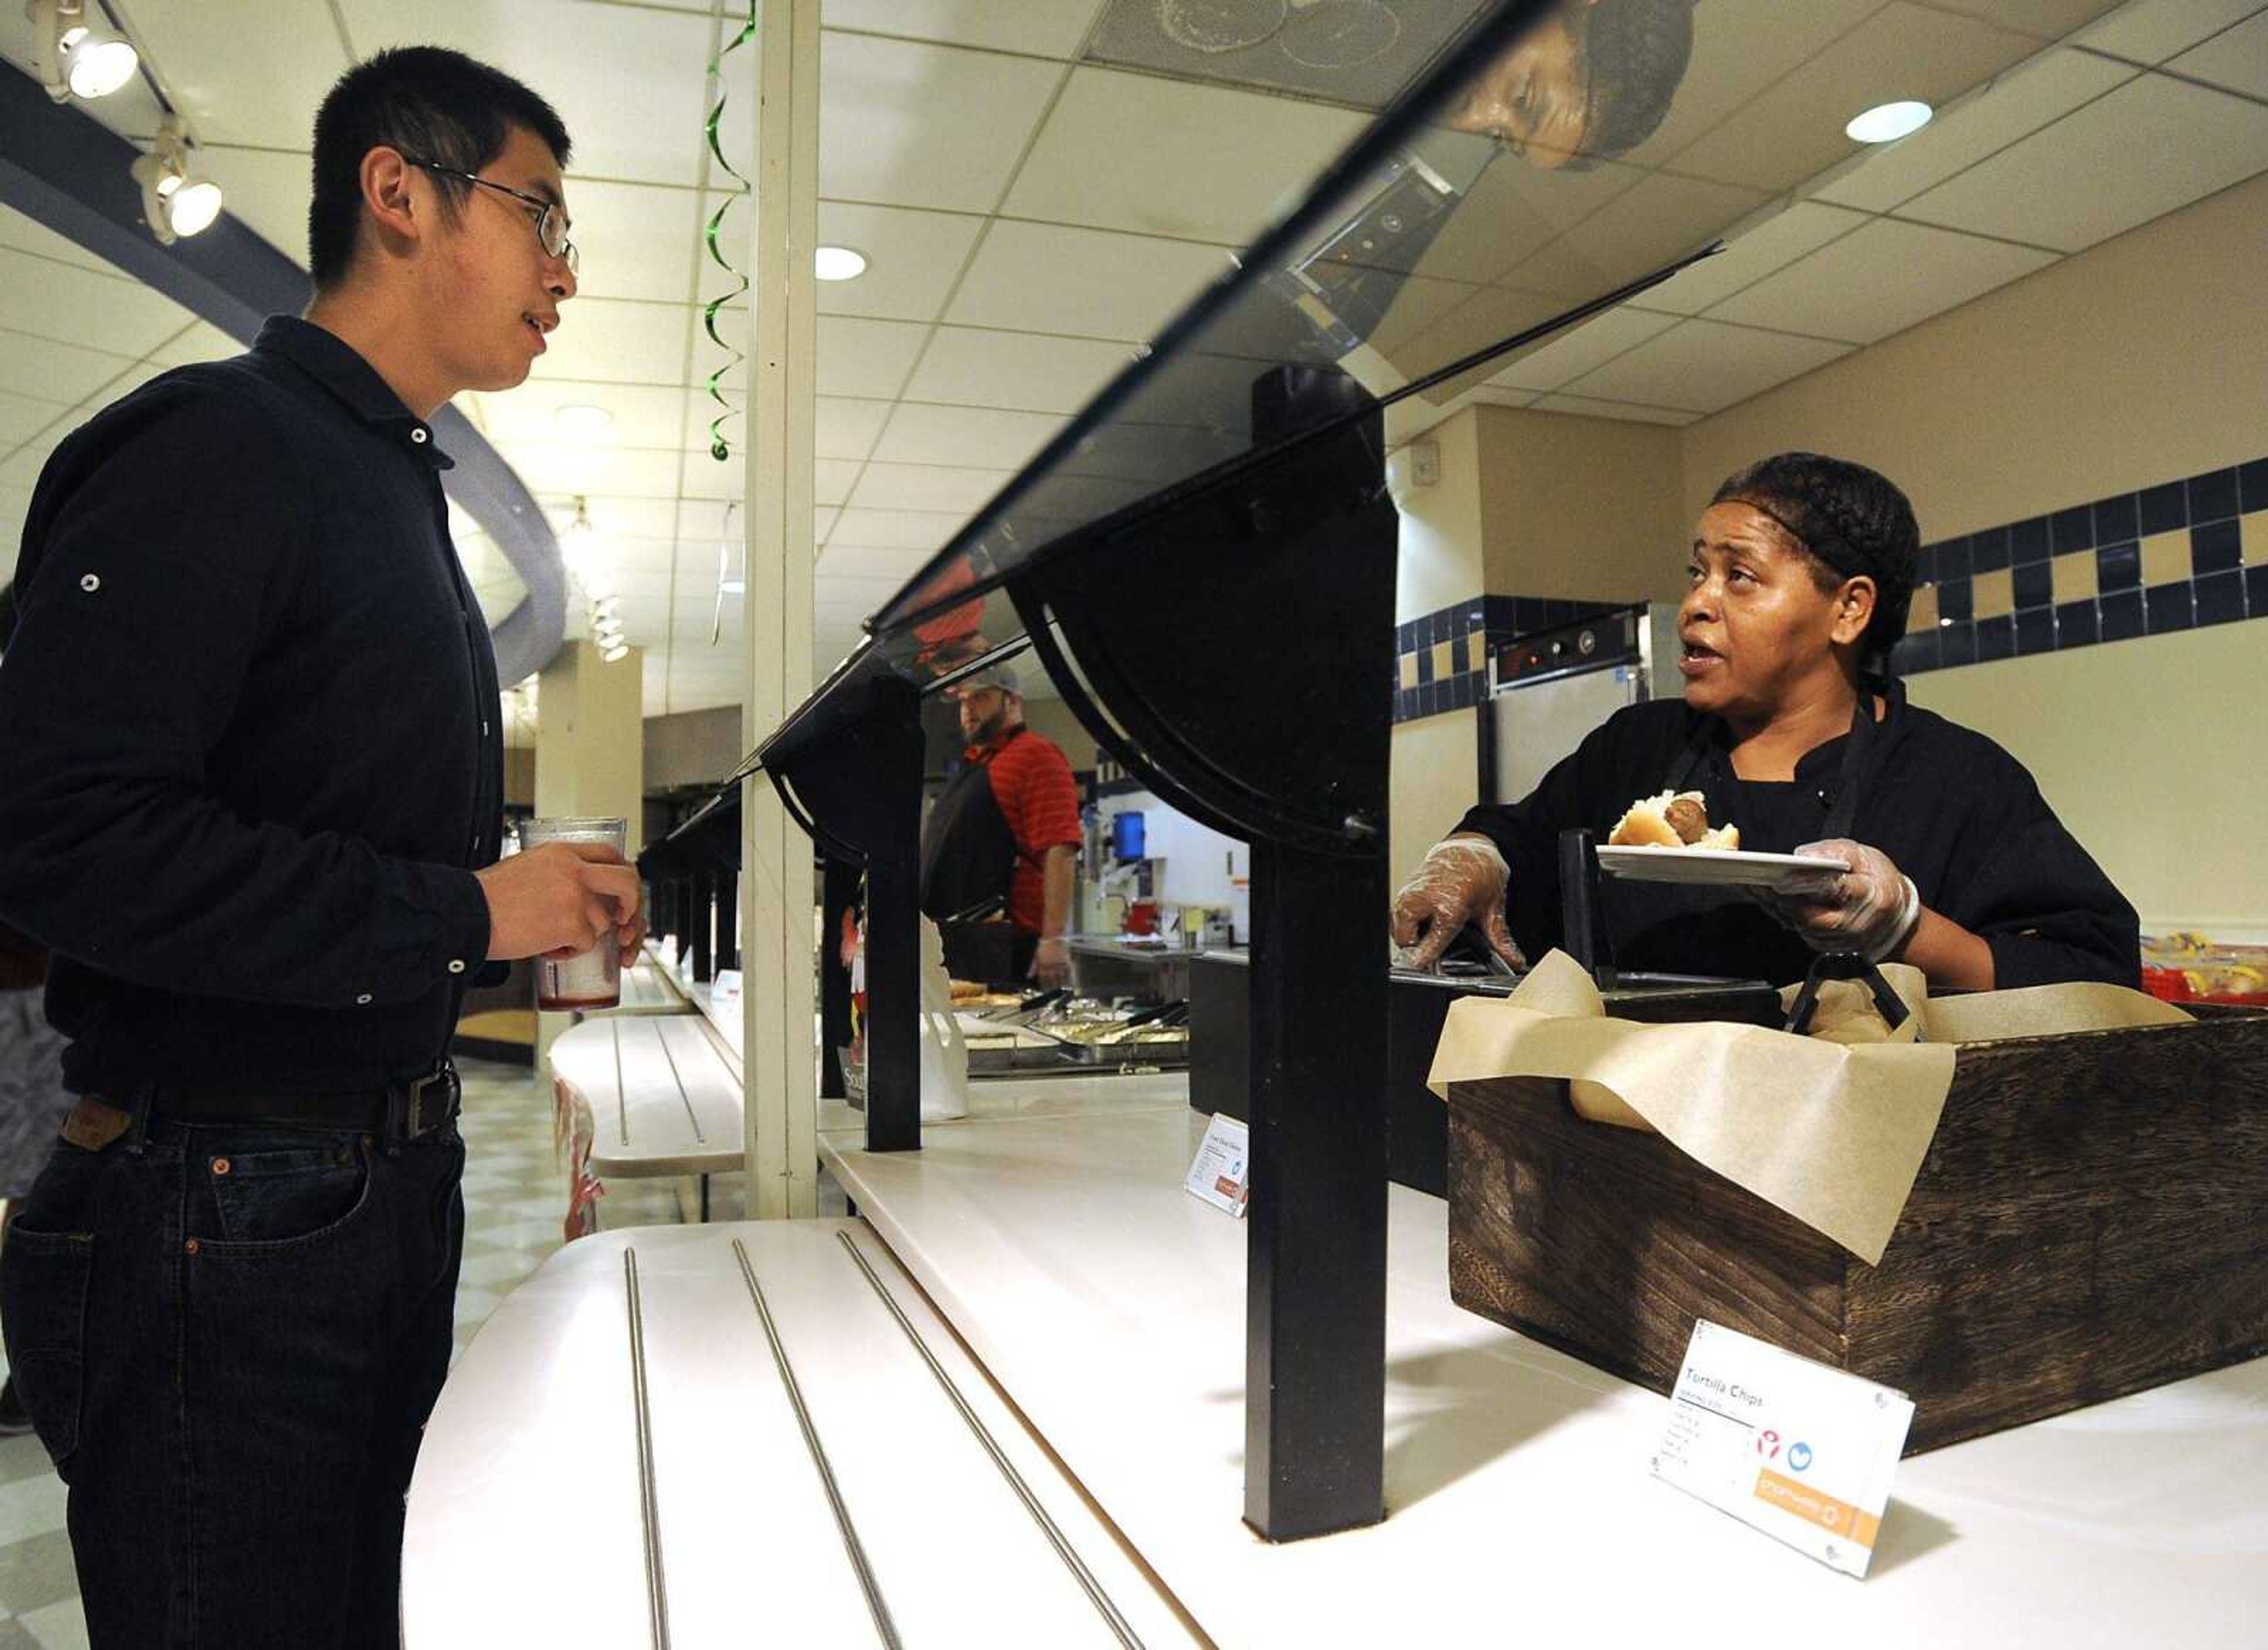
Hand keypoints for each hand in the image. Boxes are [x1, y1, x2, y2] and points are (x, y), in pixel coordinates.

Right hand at [477, 842, 644, 961]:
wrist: (467, 914)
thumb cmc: (489, 897)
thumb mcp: (528, 867)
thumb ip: (559, 872)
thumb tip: (582, 892)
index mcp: (563, 852)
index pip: (610, 854)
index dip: (622, 876)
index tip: (620, 895)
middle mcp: (575, 869)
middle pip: (627, 881)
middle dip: (634, 906)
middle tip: (622, 924)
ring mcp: (576, 896)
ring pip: (604, 921)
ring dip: (583, 936)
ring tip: (550, 938)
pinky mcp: (572, 922)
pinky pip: (586, 944)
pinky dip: (568, 952)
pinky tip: (545, 948)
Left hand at [1031, 936, 1070, 989]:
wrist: (1053, 937)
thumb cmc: (1044, 946)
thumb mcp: (1036, 956)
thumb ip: (1033, 967)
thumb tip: (1028, 976)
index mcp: (1042, 965)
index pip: (1043, 979)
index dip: (1044, 986)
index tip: (1045, 991)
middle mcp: (1050, 966)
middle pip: (1051, 980)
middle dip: (1052, 987)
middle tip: (1053, 993)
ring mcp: (1058, 964)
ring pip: (1060, 977)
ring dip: (1060, 984)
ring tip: (1061, 990)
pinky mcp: (1065, 961)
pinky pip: (1067, 972)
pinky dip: (1068, 978)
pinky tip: (1068, 983)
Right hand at [1390, 836, 1521, 969]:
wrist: (1468, 849)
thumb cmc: (1480, 873)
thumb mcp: (1493, 908)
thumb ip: (1500, 939)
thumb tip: (1515, 960)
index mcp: (1448, 906)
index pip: (1430, 942)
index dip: (1424, 958)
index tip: (1418, 966)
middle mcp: (1423, 899)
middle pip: (1406, 939)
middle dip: (1418, 947)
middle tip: (1435, 944)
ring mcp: (1409, 894)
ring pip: (1398, 929)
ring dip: (1411, 935)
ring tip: (1432, 930)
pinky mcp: (1403, 891)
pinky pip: (1396, 917)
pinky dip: (1407, 924)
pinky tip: (1426, 919)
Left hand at [1755, 839, 1920, 961]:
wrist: (1894, 917)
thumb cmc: (1878, 880)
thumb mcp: (1864, 855)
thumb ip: (1833, 852)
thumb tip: (1802, 856)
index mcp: (1870, 894)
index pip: (1835, 889)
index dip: (1807, 884)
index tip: (1782, 878)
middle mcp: (1855, 923)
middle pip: (1811, 916)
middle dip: (1781, 899)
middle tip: (1756, 882)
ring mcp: (1841, 940)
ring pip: (1801, 925)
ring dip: (1776, 907)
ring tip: (1755, 887)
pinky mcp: (1828, 948)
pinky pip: (1799, 931)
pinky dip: (1783, 914)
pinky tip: (1769, 900)